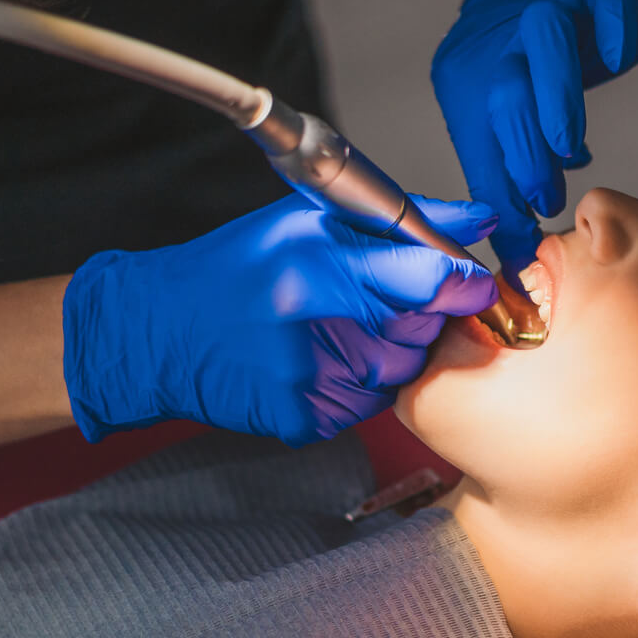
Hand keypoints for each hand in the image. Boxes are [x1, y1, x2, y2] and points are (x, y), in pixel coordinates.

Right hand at [62, 194, 497, 445]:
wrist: (157, 332)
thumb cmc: (235, 270)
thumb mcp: (309, 221)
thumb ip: (401, 219)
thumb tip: (480, 218)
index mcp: (318, 263)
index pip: (429, 279)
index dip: (462, 283)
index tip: (470, 281)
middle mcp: (314, 322)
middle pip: (422, 331)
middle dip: (418, 317)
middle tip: (377, 301)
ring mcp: (309, 377)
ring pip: (401, 373)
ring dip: (388, 353)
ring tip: (340, 328)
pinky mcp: (302, 419)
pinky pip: (366, 407)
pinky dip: (356, 385)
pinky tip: (320, 360)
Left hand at [431, 0, 637, 275]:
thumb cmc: (525, 60)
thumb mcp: (504, 117)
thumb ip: (513, 175)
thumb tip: (522, 253)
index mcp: (469, 79)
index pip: (479, 145)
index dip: (501, 199)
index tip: (523, 247)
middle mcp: (502, 41)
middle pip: (502, 93)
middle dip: (524, 154)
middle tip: (546, 199)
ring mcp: (549, 5)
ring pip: (545, 40)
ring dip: (556, 99)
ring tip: (570, 148)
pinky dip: (616, 27)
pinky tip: (615, 58)